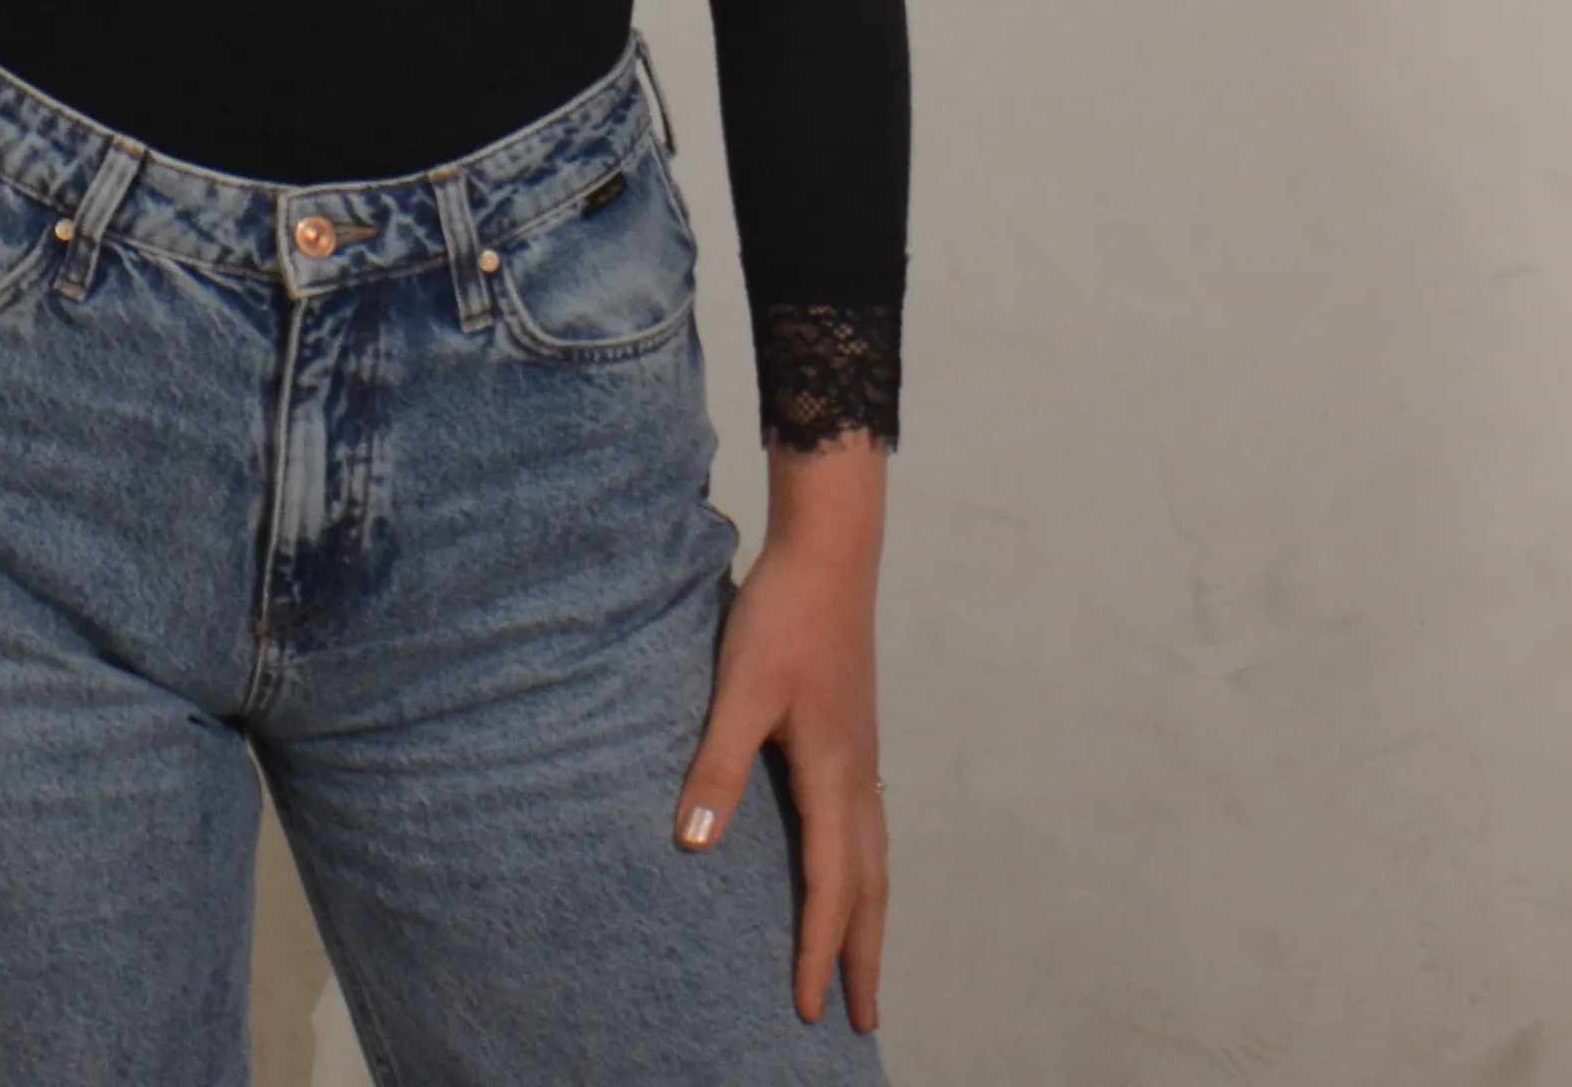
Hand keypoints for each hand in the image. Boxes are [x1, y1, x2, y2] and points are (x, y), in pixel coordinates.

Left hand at [675, 438, 888, 1031]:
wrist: (830, 553)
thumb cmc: (783, 618)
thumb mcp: (739, 689)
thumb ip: (717, 764)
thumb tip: (694, 843)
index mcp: (834, 776)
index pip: (830, 887)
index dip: (817, 951)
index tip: (808, 1009)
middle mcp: (859, 777)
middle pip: (870, 889)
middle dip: (863, 956)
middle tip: (863, 1018)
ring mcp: (864, 758)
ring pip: (877, 860)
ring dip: (870, 918)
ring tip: (864, 963)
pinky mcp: (856, 738)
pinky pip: (870, 829)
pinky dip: (866, 872)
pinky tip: (852, 871)